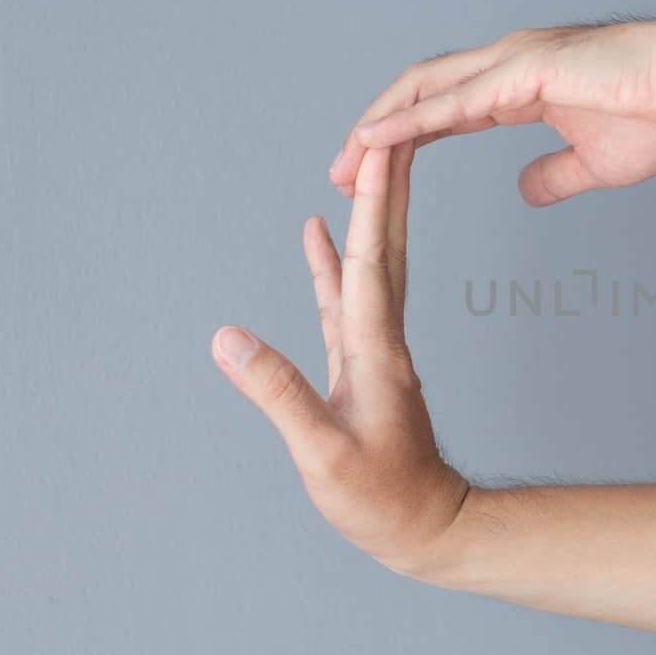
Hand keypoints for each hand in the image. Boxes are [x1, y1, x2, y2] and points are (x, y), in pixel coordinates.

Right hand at [213, 144, 466, 578]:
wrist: (428, 529)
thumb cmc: (382, 502)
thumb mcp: (323, 454)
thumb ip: (277, 394)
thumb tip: (227, 337)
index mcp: (376, 350)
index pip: (370, 260)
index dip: (372, 202)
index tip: (381, 147)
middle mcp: (381, 337)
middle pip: (382, 245)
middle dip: (385, 183)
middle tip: (388, 125)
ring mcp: (372, 347)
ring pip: (367, 263)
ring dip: (363, 210)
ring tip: (354, 162)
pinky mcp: (360, 362)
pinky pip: (344, 296)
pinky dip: (330, 259)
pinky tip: (316, 235)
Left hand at [328, 12, 655, 205]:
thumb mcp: (594, 162)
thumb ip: (554, 176)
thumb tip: (524, 192)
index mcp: (520, 85)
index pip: (443, 110)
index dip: (404, 139)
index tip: (370, 172)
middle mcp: (505, 65)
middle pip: (417, 95)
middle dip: (373, 133)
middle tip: (338, 172)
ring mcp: (510, 63)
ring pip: (422, 92)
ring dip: (378, 127)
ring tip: (342, 161)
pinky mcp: (522, 73)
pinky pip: (451, 103)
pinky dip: (407, 123)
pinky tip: (374, 142)